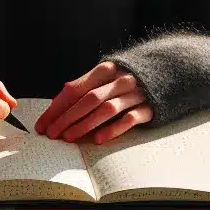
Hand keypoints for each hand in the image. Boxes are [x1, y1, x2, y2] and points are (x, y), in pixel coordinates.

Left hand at [35, 61, 153, 143]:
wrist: (167, 74)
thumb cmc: (125, 80)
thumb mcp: (104, 78)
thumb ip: (83, 89)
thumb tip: (55, 108)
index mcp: (104, 70)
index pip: (74, 89)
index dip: (56, 108)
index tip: (42, 125)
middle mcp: (119, 79)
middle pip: (88, 99)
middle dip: (66, 118)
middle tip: (52, 135)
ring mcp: (136, 93)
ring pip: (107, 109)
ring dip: (85, 124)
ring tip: (69, 138)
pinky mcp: (149, 108)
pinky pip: (129, 119)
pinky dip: (112, 129)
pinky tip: (98, 139)